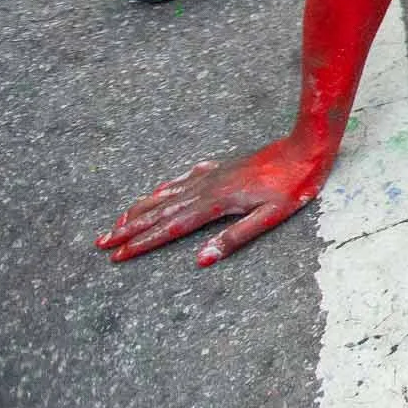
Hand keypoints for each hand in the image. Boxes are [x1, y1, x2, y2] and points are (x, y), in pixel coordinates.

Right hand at [97, 135, 333, 265]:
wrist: (305, 148)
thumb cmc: (293, 186)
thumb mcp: (271, 217)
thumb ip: (236, 237)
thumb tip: (201, 260)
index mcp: (217, 203)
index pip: (171, 228)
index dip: (143, 243)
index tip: (118, 255)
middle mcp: (207, 187)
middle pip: (161, 212)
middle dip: (129, 229)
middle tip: (101, 242)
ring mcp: (212, 175)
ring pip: (167, 194)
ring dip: (140, 209)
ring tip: (117, 221)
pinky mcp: (221, 167)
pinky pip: (184, 179)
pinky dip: (165, 188)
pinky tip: (157, 191)